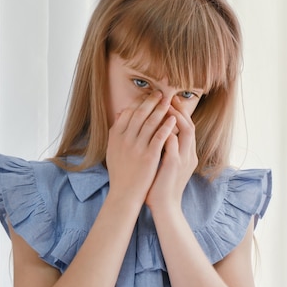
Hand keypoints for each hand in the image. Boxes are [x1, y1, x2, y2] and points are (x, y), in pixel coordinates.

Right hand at [106, 91, 176, 205]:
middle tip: (161, 93)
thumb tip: (121, 112)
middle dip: (151, 101)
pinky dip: (167, 126)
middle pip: (140, 114)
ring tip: (169, 101)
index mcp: (116, 136)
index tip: (149, 96)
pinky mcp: (149, 156)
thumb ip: (116, 131)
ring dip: (161, 109)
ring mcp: (137, 147)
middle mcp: (125, 139)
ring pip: (151, 122)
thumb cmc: (120, 172)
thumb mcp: (113, 149)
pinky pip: (160, 136)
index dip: (140, 102)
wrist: (125, 194)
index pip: (129, 112)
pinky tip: (173, 119)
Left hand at [146, 96, 197, 210]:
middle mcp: (189, 154)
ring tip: (166, 106)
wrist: (164, 206)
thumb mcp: (164, 164)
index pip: (186, 128)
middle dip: (180, 111)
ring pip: (187, 131)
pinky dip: (168, 132)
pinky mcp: (174, 164)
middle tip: (169, 98)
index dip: (179, 114)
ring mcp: (184, 159)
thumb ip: (163, 149)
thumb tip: (157, 134)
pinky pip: (174, 143)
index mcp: (186, 154)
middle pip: (190, 125)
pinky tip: (159, 124)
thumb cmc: (160, 186)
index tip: (168, 103)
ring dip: (177, 117)